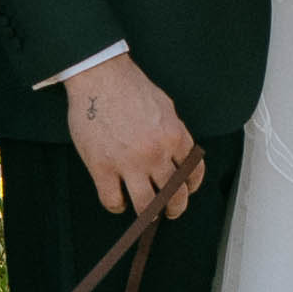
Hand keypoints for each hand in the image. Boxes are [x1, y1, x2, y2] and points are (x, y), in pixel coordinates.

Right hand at [61, 51, 204, 218]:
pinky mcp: (102, 168)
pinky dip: (117, 206)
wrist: (99, 76)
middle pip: (173, 195)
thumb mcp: (165, 106)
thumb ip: (173, 131)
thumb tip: (178, 152)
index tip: (186, 191)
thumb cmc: (129, 86)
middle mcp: (156, 153)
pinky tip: (118, 200)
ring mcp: (129, 163)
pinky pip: (113, 201)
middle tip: (170, 211)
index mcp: (174, 136)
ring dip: (148, 215)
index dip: (191, 186)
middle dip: (175, 208)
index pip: (193, 172)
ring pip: (146, 206)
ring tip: (146, 214)